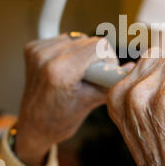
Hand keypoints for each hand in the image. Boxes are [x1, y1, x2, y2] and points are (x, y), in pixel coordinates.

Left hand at [15, 34, 116, 165]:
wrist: (33, 126)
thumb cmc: (60, 120)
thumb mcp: (91, 101)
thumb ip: (111, 81)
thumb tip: (131, 67)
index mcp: (61, 72)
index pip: (98, 46)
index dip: (108, 58)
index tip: (106, 72)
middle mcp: (46, 58)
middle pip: (88, 40)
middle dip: (95, 57)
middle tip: (91, 77)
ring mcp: (37, 52)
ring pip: (76, 38)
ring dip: (81, 53)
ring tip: (76, 73)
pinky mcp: (32, 48)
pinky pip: (62, 40)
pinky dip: (68, 51)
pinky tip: (65, 67)